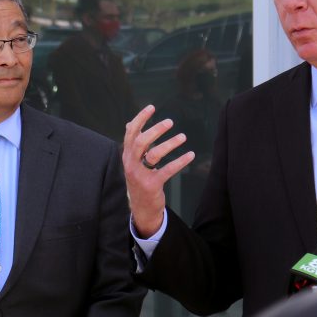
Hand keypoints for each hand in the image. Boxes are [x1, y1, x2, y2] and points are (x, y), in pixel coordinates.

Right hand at [122, 105, 193, 237]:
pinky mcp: (152, 185)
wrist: (141, 208)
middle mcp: (131, 164)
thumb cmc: (139, 180)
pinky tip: (190, 155)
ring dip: (170, 144)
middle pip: (141, 142)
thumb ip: (132, 144)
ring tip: (183, 137)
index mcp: (127, 155)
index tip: (151, 107)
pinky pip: (167, 170)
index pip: (130, 133)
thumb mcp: (132, 161)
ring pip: (154, 155)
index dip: (140, 119)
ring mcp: (140, 175)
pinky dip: (180, 162)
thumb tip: (129, 123)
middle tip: (170, 122)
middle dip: (155, 130)